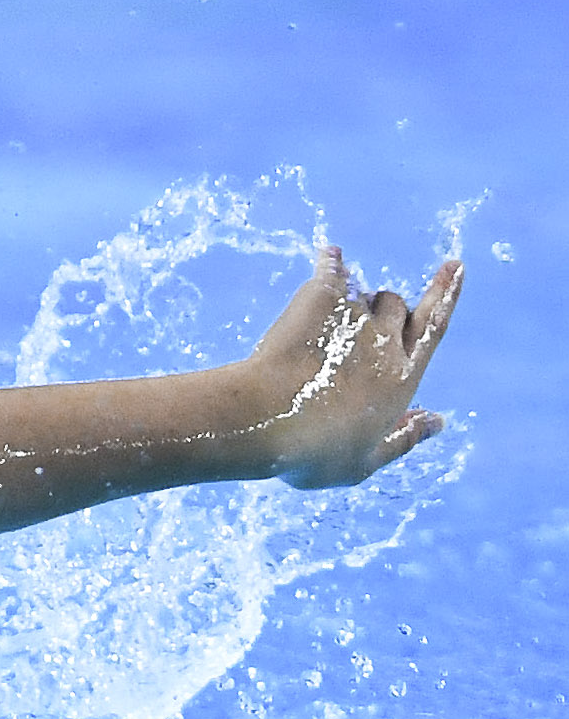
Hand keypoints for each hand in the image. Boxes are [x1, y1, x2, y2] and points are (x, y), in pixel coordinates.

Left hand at [241, 246, 458, 489]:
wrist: (264, 420)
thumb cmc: (310, 451)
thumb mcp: (363, 462)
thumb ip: (403, 438)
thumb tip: (438, 422)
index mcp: (402, 379)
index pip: (434, 328)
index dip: (446, 296)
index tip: (455, 267)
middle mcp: (384, 343)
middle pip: (399, 308)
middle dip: (391, 310)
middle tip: (370, 320)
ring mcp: (351, 320)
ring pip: (364, 294)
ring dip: (354, 301)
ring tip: (322, 329)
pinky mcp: (317, 304)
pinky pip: (332, 273)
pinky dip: (332, 264)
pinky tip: (329, 256)